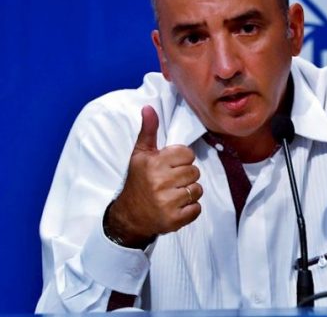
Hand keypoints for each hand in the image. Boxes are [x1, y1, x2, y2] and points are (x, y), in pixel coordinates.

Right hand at [106, 105, 202, 246]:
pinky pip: (197, 209)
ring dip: (189, 193)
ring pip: (197, 190)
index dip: (181, 160)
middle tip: (171, 182)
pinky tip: (177, 207)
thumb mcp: (140, 154)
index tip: (170, 166)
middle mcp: (160, 182)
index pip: (188, 154)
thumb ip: (148, 131)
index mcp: (154, 163)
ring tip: (174, 194)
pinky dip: (190, 209)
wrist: (128, 216)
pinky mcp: (174, 220)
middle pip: (194, 172)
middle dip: (185, 176)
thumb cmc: (138, 181)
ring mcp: (167, 202)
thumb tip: (148, 107)